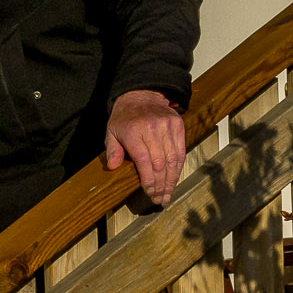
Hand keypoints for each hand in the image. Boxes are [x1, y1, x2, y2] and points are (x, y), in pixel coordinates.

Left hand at [105, 89, 186, 205]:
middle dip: (161, 185)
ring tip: (167, 194)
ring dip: (171, 180)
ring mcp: (167, 126)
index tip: (149, 192)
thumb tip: (112, 167)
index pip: (143, 160)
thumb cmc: (124, 117)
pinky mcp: (178, 125)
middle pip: (160, 163)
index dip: (148, 179)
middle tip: (159, 199)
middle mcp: (152, 128)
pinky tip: (174, 179)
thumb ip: (112, 149)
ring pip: (173, 159)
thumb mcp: (112, 130)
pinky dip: (178, 167)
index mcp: (133, 130)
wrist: (141, 94)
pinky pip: (181, 151)